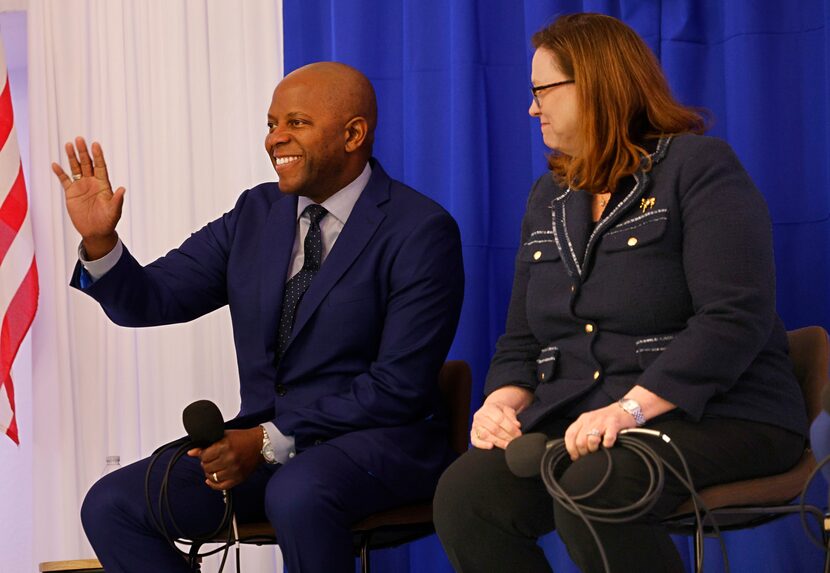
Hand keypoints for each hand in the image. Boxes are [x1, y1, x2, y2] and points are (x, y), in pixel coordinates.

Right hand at [51, 137, 124, 258]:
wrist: (96, 232)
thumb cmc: (108, 222)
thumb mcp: (114, 211)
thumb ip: (117, 200)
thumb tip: (123, 189)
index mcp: (104, 184)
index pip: (101, 166)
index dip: (98, 156)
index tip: (96, 144)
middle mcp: (92, 182)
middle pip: (87, 163)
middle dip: (84, 152)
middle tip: (79, 139)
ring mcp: (81, 186)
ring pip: (76, 168)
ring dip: (72, 157)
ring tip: (68, 145)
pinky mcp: (71, 193)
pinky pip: (65, 180)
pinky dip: (60, 173)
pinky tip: (55, 165)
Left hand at [188, 427, 262, 489]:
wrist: (260, 444)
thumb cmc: (243, 439)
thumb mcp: (224, 436)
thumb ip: (207, 444)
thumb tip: (192, 452)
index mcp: (225, 446)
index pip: (204, 456)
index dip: (203, 454)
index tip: (206, 453)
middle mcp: (229, 459)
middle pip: (206, 467)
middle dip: (206, 463)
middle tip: (211, 459)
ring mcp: (234, 470)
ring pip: (212, 477)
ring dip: (210, 472)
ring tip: (215, 467)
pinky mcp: (238, 478)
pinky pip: (220, 486)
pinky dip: (214, 484)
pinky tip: (213, 479)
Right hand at [470, 386, 532, 449]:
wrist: (489, 411)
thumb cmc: (500, 412)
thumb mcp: (507, 410)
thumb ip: (512, 418)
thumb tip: (517, 425)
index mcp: (489, 408)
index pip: (500, 419)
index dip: (510, 428)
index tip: (518, 434)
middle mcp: (480, 416)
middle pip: (493, 428)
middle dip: (506, 437)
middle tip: (515, 442)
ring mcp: (475, 425)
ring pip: (485, 435)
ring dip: (498, 442)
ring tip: (507, 446)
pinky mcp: (472, 434)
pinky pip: (475, 441)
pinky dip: (482, 445)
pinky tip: (491, 446)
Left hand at [563, 403, 636, 460]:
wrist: (624, 409)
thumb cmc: (605, 420)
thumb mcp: (590, 423)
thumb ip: (581, 434)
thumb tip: (573, 454)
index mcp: (582, 420)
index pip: (570, 435)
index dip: (571, 448)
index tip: (575, 456)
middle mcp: (590, 419)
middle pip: (580, 441)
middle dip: (583, 452)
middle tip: (589, 454)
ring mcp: (602, 421)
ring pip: (592, 440)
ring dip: (594, 449)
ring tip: (598, 450)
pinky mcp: (614, 424)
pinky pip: (608, 437)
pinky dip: (608, 444)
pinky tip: (608, 445)